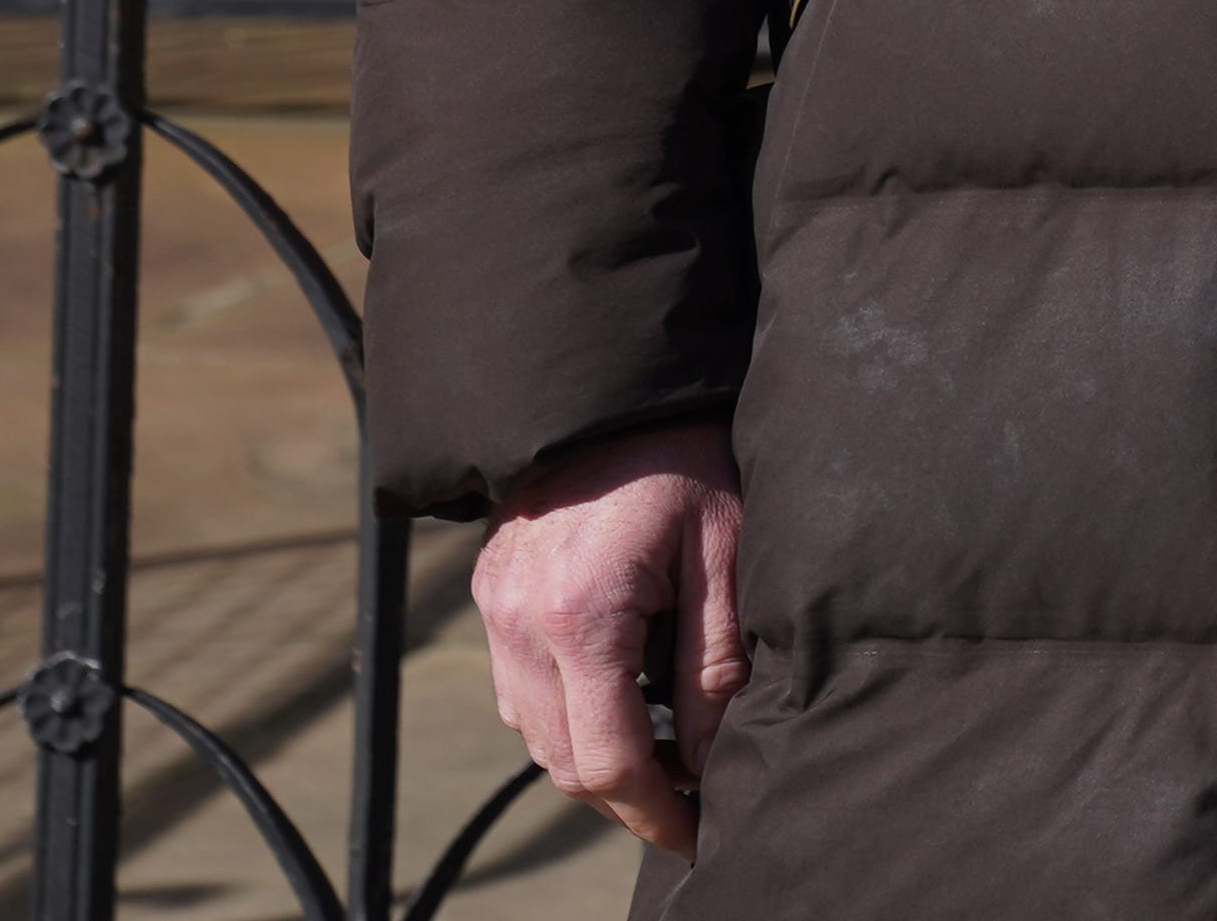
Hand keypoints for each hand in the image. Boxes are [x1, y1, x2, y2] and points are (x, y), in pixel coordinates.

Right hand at [474, 416, 744, 855]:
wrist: (614, 386)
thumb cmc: (686, 458)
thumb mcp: (726, 554)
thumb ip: (715, 665)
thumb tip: (709, 760)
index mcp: (581, 615)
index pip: (608, 760)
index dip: (657, 811)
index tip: (698, 830)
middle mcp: (520, 622)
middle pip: (563, 761)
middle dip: (627, 793)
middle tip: (690, 797)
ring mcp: (494, 608)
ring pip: (534, 732)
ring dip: (592, 753)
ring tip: (665, 746)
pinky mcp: (490, 592)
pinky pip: (519, 687)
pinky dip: (565, 709)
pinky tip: (620, 691)